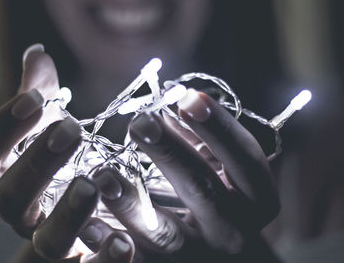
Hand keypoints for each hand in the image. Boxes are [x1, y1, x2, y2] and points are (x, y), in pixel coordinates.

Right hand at [0, 44, 134, 262]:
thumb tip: (37, 53)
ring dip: (67, 212)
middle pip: (7, 198)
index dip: (1, 130)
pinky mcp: (86, 259)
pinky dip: (105, 257)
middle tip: (69, 129)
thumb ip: (43, 97)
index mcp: (10, 178)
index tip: (35, 98)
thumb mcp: (54, 128)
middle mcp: (25, 212)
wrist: (93, 214)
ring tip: (93, 183)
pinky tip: (125, 240)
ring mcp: (54, 241)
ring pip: (46, 240)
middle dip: (35, 163)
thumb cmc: (67, 163)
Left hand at [89, 89, 280, 262]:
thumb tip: (174, 100)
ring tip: (103, 174)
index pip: (246, 159)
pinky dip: (110, 244)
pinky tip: (87, 224)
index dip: (219, 128)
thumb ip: (202, 138)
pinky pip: (138, 262)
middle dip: (171, 154)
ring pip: (165, 234)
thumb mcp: (220, 166)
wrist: (215, 252)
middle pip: (204, 191)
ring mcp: (199, 255)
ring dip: (131, 203)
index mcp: (256, 199)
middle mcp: (234, 232)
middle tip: (141, 122)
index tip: (188, 97)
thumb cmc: (217, 195)